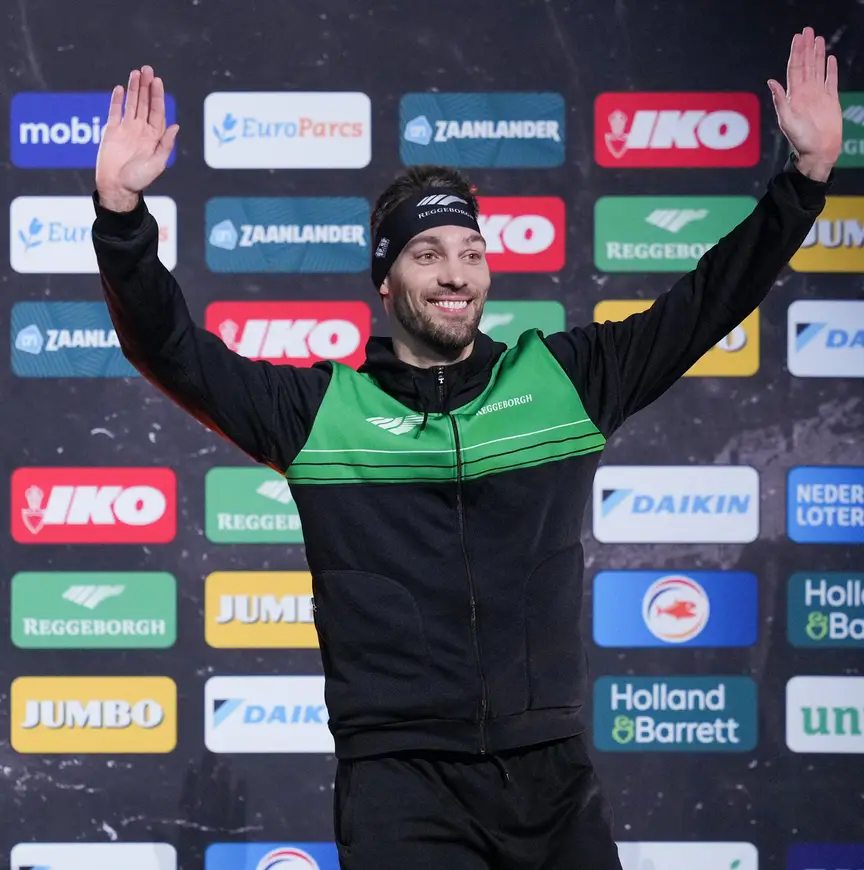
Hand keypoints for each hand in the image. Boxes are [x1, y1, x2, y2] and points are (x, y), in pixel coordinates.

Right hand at [95, 66, 179, 211]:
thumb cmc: (139, 179)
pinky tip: (119, 89)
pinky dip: (116, 100)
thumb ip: (166, 145)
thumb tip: (176, 126)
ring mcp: (126, 129)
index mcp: (154, 137)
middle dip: (146, 87)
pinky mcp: (111, 131)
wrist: (117, 187)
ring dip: (133, 89)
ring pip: (131, 104)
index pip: (157, 111)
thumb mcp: (157, 163)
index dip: (157, 96)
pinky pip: (114, 112)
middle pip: (144, 103)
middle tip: (147, 69)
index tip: (157, 81)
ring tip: (135, 73)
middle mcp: (141, 130)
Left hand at [767, 26, 841, 181]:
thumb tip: (770, 81)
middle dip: (806, 47)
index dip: (796, 52)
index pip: (794, 68)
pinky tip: (830, 58)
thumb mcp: (787, 120)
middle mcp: (805, 93)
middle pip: (805, 65)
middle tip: (807, 30)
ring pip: (818, 69)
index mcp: (794, 96)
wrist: (818, 152)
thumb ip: (780, 100)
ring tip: (818, 38)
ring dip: (817, 54)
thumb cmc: (801, 140)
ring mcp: (818, 96)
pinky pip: (831, 81)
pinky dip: (830, 69)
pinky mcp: (831, 100)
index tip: (798, 37)